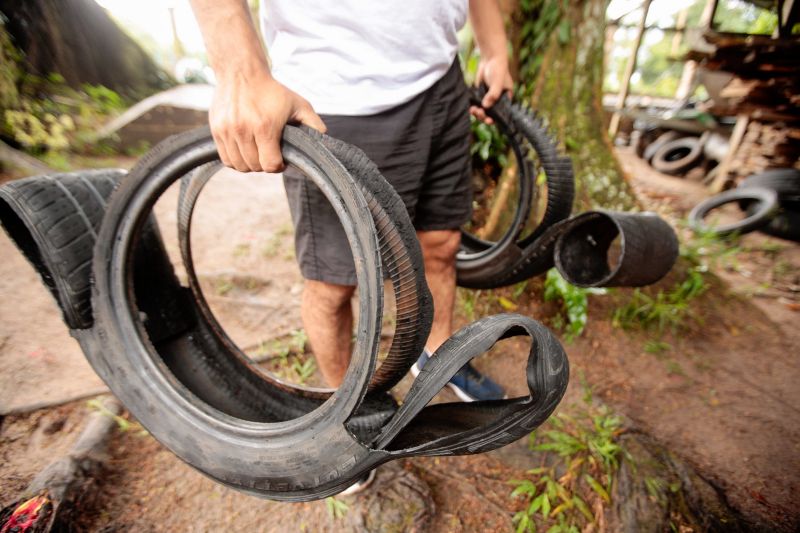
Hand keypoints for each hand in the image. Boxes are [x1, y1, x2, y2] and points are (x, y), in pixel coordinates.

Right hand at [209, 70, 325, 172]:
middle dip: (265, 164)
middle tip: (270, 153)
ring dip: (251, 164)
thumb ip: (314, 125)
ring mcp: (227, 130)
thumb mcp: (299, 105)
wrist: (241, 72)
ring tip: (258, 152)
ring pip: (239, 165)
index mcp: (264, 126)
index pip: (270, 165)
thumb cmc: (273, 91)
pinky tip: (246, 151)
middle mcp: (243, 130)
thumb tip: (324, 142)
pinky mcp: (216, 130)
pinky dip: (237, 160)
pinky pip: (226, 159)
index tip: (282, 159)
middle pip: (255, 167)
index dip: (279, 166)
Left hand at [469, 55, 512, 124]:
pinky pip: (476, 104)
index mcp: (505, 99)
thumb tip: (485, 106)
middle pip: (490, 114)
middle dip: (484, 116)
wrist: (490, 58)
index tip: (489, 120)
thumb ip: (493, 94)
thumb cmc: (498, 68)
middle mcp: (497, 101)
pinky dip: (472, 107)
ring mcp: (488, 98)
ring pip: (482, 111)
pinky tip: (469, 108)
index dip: (495, 119)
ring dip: (477, 113)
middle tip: (479, 113)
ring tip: (473, 110)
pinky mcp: (479, 95)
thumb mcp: (498, 82)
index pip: (501, 113)